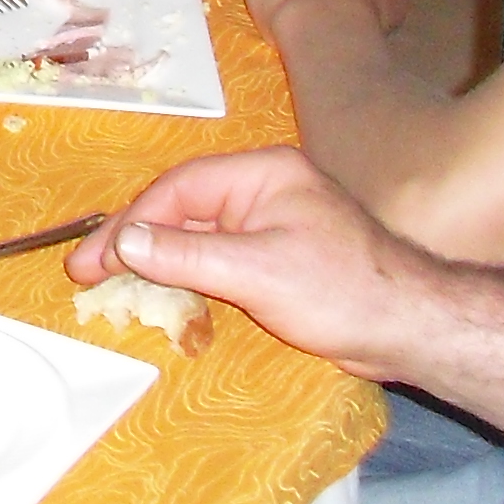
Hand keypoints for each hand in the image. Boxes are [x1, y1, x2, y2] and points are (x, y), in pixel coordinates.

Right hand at [69, 147, 454, 385]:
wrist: (415, 329)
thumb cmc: (342, 290)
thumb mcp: (258, 272)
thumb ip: (188, 255)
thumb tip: (125, 243)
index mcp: (261, 173)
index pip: (178, 190)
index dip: (132, 223)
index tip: (94, 259)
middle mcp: (262, 189)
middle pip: (181, 209)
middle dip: (135, 241)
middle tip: (88, 273)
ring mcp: (271, 223)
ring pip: (196, 235)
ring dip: (157, 261)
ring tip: (113, 285)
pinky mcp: (278, 257)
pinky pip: (218, 258)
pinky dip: (188, 275)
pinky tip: (164, 294)